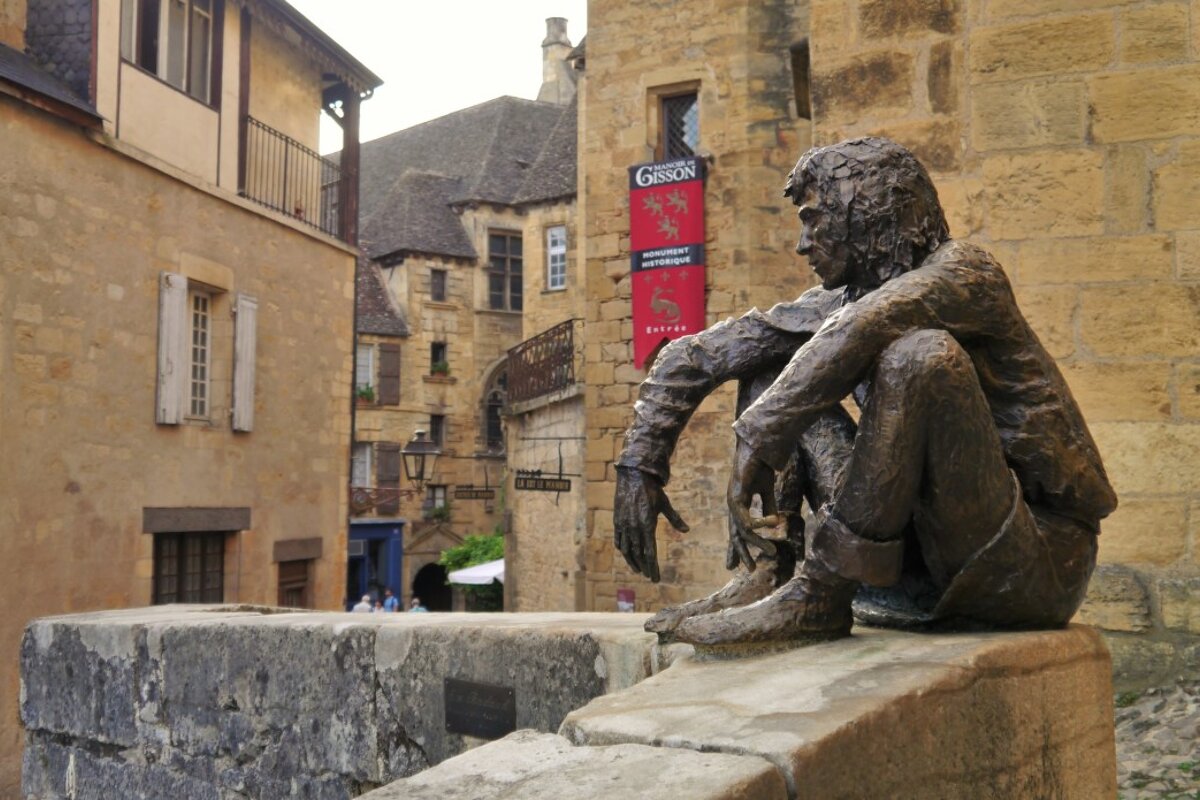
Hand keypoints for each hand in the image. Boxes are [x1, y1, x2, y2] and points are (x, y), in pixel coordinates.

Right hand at [614, 466, 688, 582]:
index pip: (650, 553)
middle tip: (649, 576)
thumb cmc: (652, 490)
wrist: (634, 475)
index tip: (656, 578)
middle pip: (639, 554)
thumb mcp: (665, 505)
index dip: (653, 567)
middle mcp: (634, 528)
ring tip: (638, 570)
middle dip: (644, 567)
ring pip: (627, 549)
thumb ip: (675, 519)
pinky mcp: (617, 520)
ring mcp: (624, 524)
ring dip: (632, 561)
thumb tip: (687, 530)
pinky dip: (623, 549)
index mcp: (647, 525)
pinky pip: (619, 539)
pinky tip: (626, 554)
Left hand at [726, 439, 780, 570]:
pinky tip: (771, 525)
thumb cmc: (761, 465)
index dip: (736, 548)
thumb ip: (768, 506)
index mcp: (739, 505)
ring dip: (758, 542)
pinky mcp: (736, 494)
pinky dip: (758, 523)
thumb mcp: (767, 490)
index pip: (737, 531)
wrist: (758, 446)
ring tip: (774, 552)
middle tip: (750, 569)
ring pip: (742, 530)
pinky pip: (745, 516)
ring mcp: (732, 500)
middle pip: (735, 535)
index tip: (733, 566)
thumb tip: (774, 524)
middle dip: (741, 553)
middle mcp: (733, 505)